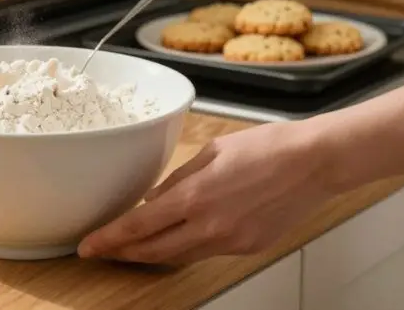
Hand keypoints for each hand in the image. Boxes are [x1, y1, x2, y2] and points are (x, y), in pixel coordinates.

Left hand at [77, 121, 334, 265]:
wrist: (315, 162)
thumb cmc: (267, 147)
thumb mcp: (211, 152)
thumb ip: (178, 179)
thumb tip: (155, 200)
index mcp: (195, 197)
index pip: (138, 227)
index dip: (109, 240)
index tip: (88, 246)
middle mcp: (210, 226)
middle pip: (153, 252)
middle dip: (123, 254)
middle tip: (102, 252)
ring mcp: (230, 242)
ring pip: (179, 256)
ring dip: (153, 253)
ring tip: (133, 247)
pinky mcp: (248, 248)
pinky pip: (207, 251)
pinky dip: (187, 246)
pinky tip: (181, 236)